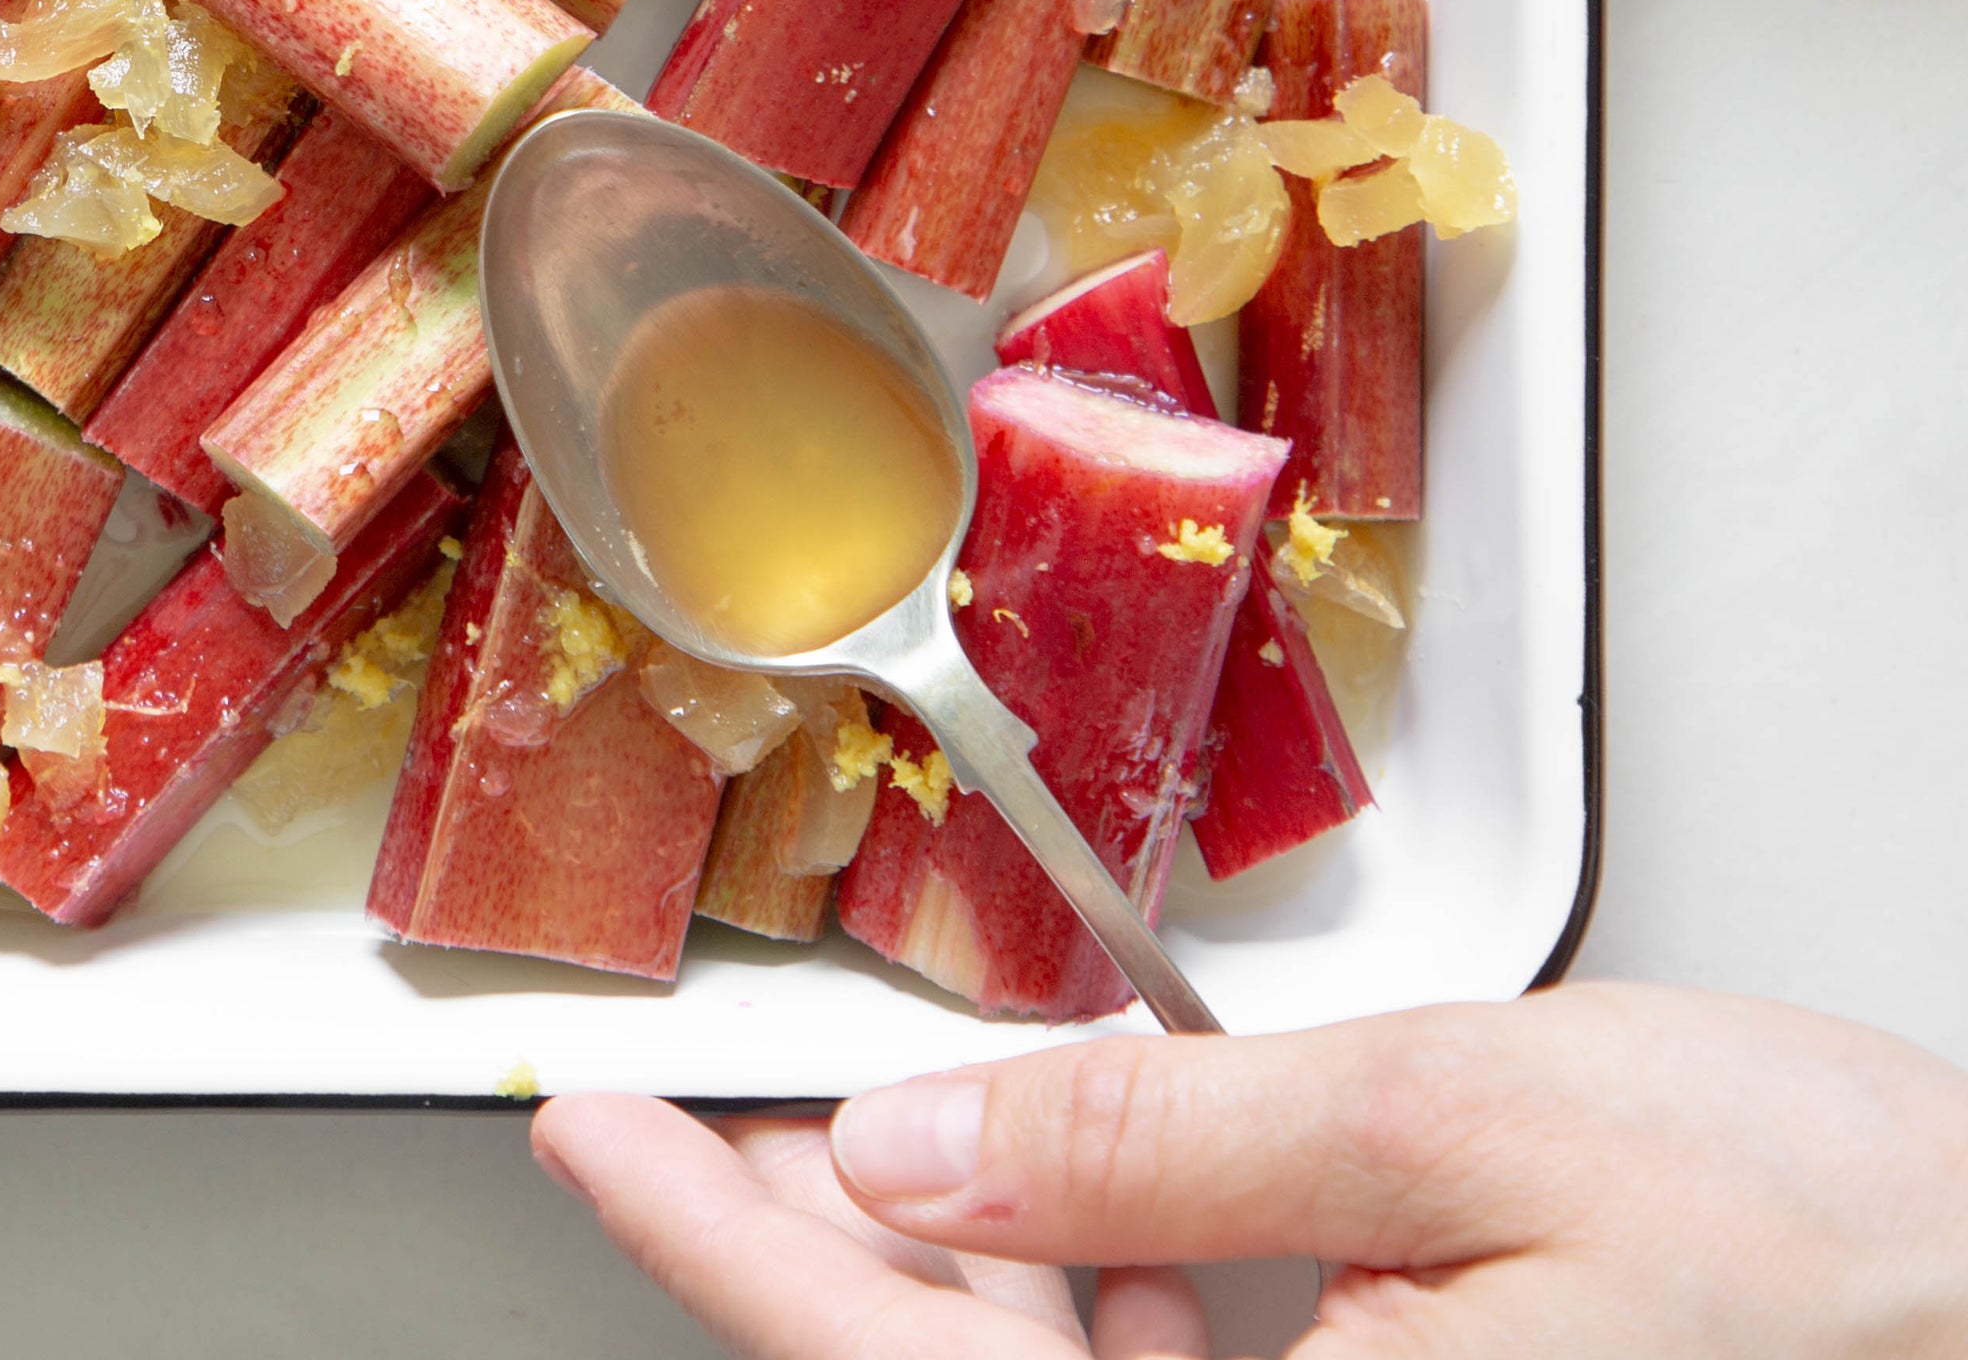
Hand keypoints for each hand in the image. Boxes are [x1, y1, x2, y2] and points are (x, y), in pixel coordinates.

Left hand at [531, 983, 1967, 1356]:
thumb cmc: (1853, 1257)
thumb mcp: (1477, 1123)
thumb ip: (1165, 1141)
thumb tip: (920, 1152)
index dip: (714, 1246)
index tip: (593, 1138)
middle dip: (824, 1254)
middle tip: (712, 1124)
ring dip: (967, 1279)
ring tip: (892, 1138)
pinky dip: (1118, 1312)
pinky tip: (1112, 1226)